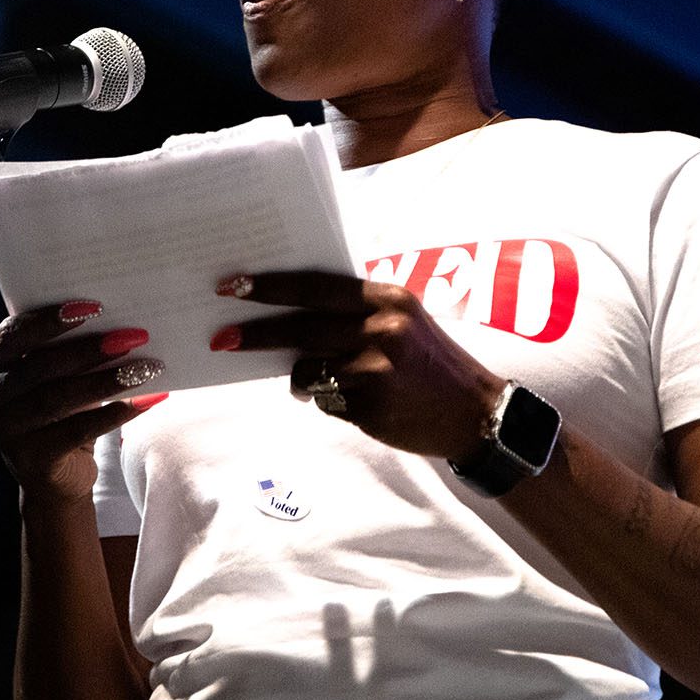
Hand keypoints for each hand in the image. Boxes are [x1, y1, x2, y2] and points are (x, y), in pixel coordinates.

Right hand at [0, 300, 165, 499]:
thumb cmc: (61, 412)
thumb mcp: (58, 378)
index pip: (12, 334)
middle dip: (89, 349)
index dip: (50, 320)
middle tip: (134, 335)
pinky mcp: (30, 461)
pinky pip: (76, 432)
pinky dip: (115, 415)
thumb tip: (119, 323)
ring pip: (57, 399)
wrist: (57, 479)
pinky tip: (145, 400)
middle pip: (39, 367)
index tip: (95, 306)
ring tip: (147, 367)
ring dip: (107, 380)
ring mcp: (2, 432)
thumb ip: (69, 350)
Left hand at [211, 271, 505, 458]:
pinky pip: (323, 400)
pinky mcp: (368, 407)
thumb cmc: (431, 363)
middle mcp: (382, 330)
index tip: (233, 285)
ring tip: (319, 381)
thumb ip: (357, 310)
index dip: (271, 286)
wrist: (476, 414)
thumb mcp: (404, 321)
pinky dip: (327, 400)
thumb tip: (290, 307)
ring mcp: (375, 370)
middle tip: (222, 337)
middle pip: (299, 328)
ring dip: (301, 376)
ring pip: (305, 369)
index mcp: (388, 299)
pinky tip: (356, 401)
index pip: (315, 286)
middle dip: (255, 334)